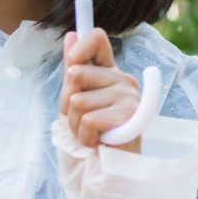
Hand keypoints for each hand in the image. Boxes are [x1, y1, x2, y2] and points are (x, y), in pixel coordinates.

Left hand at [59, 27, 141, 153]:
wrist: (108, 164)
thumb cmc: (93, 129)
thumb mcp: (76, 96)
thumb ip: (74, 67)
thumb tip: (70, 34)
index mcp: (109, 70)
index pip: (96, 38)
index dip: (78, 47)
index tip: (71, 63)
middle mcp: (122, 79)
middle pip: (75, 73)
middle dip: (68, 102)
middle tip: (82, 117)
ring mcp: (128, 96)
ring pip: (77, 102)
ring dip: (75, 124)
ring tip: (90, 131)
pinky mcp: (130, 116)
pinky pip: (89, 120)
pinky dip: (85, 136)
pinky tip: (97, 141)